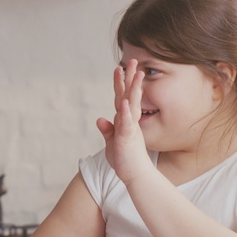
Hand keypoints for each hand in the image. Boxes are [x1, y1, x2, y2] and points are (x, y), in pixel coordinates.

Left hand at [95, 60, 153, 183]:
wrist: (136, 176)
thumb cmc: (126, 160)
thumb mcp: (112, 143)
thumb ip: (107, 130)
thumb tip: (100, 119)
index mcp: (126, 120)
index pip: (122, 98)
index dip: (120, 83)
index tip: (119, 68)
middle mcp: (130, 121)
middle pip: (129, 95)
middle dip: (130, 78)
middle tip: (133, 60)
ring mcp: (131, 127)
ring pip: (132, 104)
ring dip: (133, 88)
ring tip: (135, 72)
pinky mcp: (129, 137)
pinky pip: (127, 122)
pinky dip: (126, 112)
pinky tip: (125, 102)